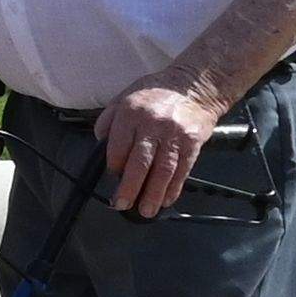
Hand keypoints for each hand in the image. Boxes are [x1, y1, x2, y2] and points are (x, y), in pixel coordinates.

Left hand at [94, 80, 215, 218]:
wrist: (195, 86)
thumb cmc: (155, 93)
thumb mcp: (124, 96)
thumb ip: (109, 120)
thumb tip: (100, 144)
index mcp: (131, 113)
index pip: (118, 147)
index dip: (114, 166)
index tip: (113, 176)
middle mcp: (152, 124)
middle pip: (139, 162)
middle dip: (130, 187)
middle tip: (122, 204)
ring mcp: (174, 135)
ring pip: (162, 170)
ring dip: (153, 194)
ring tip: (145, 210)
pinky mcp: (192, 143)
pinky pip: (182, 170)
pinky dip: (173, 188)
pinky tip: (165, 199)